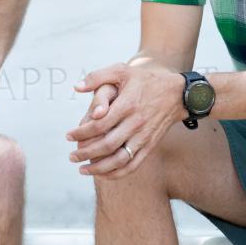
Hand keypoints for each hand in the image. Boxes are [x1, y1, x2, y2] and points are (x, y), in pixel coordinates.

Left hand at [67, 63, 183, 178]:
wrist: (177, 93)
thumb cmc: (144, 80)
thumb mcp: (122, 70)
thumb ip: (97, 77)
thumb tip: (77, 87)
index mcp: (127, 105)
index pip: (98, 125)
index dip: (80, 133)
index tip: (68, 136)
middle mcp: (136, 123)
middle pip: (106, 145)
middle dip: (85, 153)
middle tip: (72, 156)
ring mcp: (144, 136)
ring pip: (119, 159)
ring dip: (99, 168)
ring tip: (83, 169)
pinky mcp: (150, 145)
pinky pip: (133, 164)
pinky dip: (117, 173)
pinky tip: (103, 173)